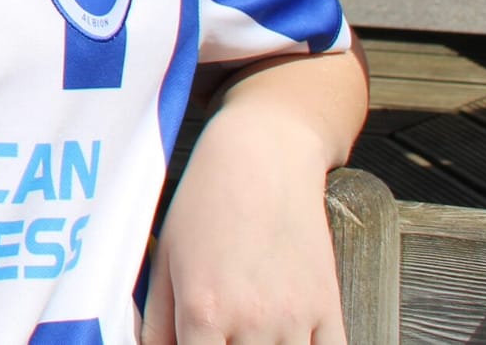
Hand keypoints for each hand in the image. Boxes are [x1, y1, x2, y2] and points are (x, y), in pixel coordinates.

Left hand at [141, 108, 345, 343]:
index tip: (194, 343)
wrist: (263, 158)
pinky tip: (286, 340)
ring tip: (247, 333)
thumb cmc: (206, 203)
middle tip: (220, 335)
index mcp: (202, 309)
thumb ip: (156, 320)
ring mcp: (294, 319)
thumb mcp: (164, 258)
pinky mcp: (329, 311)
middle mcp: (250, 321)